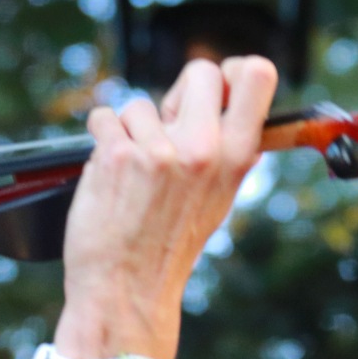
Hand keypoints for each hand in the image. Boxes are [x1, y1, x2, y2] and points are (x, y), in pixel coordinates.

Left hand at [56, 56, 277, 358]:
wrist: (125, 287)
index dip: (232, 72)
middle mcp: (203, 148)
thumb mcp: (218, 200)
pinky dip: (100, 139)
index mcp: (237, 156)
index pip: (257, 73)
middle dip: (177, 94)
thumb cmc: (168, 246)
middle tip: (165, 126)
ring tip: (132, 172)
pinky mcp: (117, 154)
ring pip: (140, 104)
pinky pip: (104, 118)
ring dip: (130, 130)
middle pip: (201, 71)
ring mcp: (159, 150)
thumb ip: (226, 153)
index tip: (216, 89)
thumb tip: (232, 110)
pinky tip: (109, 171)